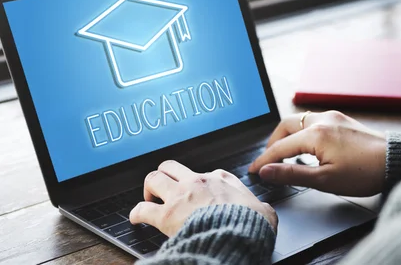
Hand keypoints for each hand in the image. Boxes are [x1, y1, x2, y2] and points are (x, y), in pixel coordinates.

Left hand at [130, 160, 277, 236]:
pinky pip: (142, 209)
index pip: (205, 173)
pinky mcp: (166, 215)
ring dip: (149, 188)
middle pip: (171, 166)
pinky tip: (136, 218)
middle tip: (164, 187)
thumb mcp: (264, 211)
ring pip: (153, 178)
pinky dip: (136, 213)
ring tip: (149, 198)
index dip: (199, 183)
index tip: (199, 192)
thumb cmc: (251, 224)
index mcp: (221, 179)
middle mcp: (197, 182)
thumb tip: (265, 212)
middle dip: (165, 174)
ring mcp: (180, 196)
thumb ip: (260, 207)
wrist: (238, 235)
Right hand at [248, 111, 385, 196]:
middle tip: (269, 160)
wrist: (396, 161)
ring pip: (299, 120)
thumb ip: (292, 174)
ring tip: (285, 155)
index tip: (254, 170)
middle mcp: (322, 120)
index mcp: (315, 134)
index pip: (280, 147)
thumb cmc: (365, 172)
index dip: (264, 160)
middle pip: (285, 125)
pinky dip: (302, 132)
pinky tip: (307, 147)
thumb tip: (267, 171)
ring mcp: (333, 117)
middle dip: (273, 142)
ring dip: (288, 135)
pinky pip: (314, 121)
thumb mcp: (325, 180)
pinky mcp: (342, 120)